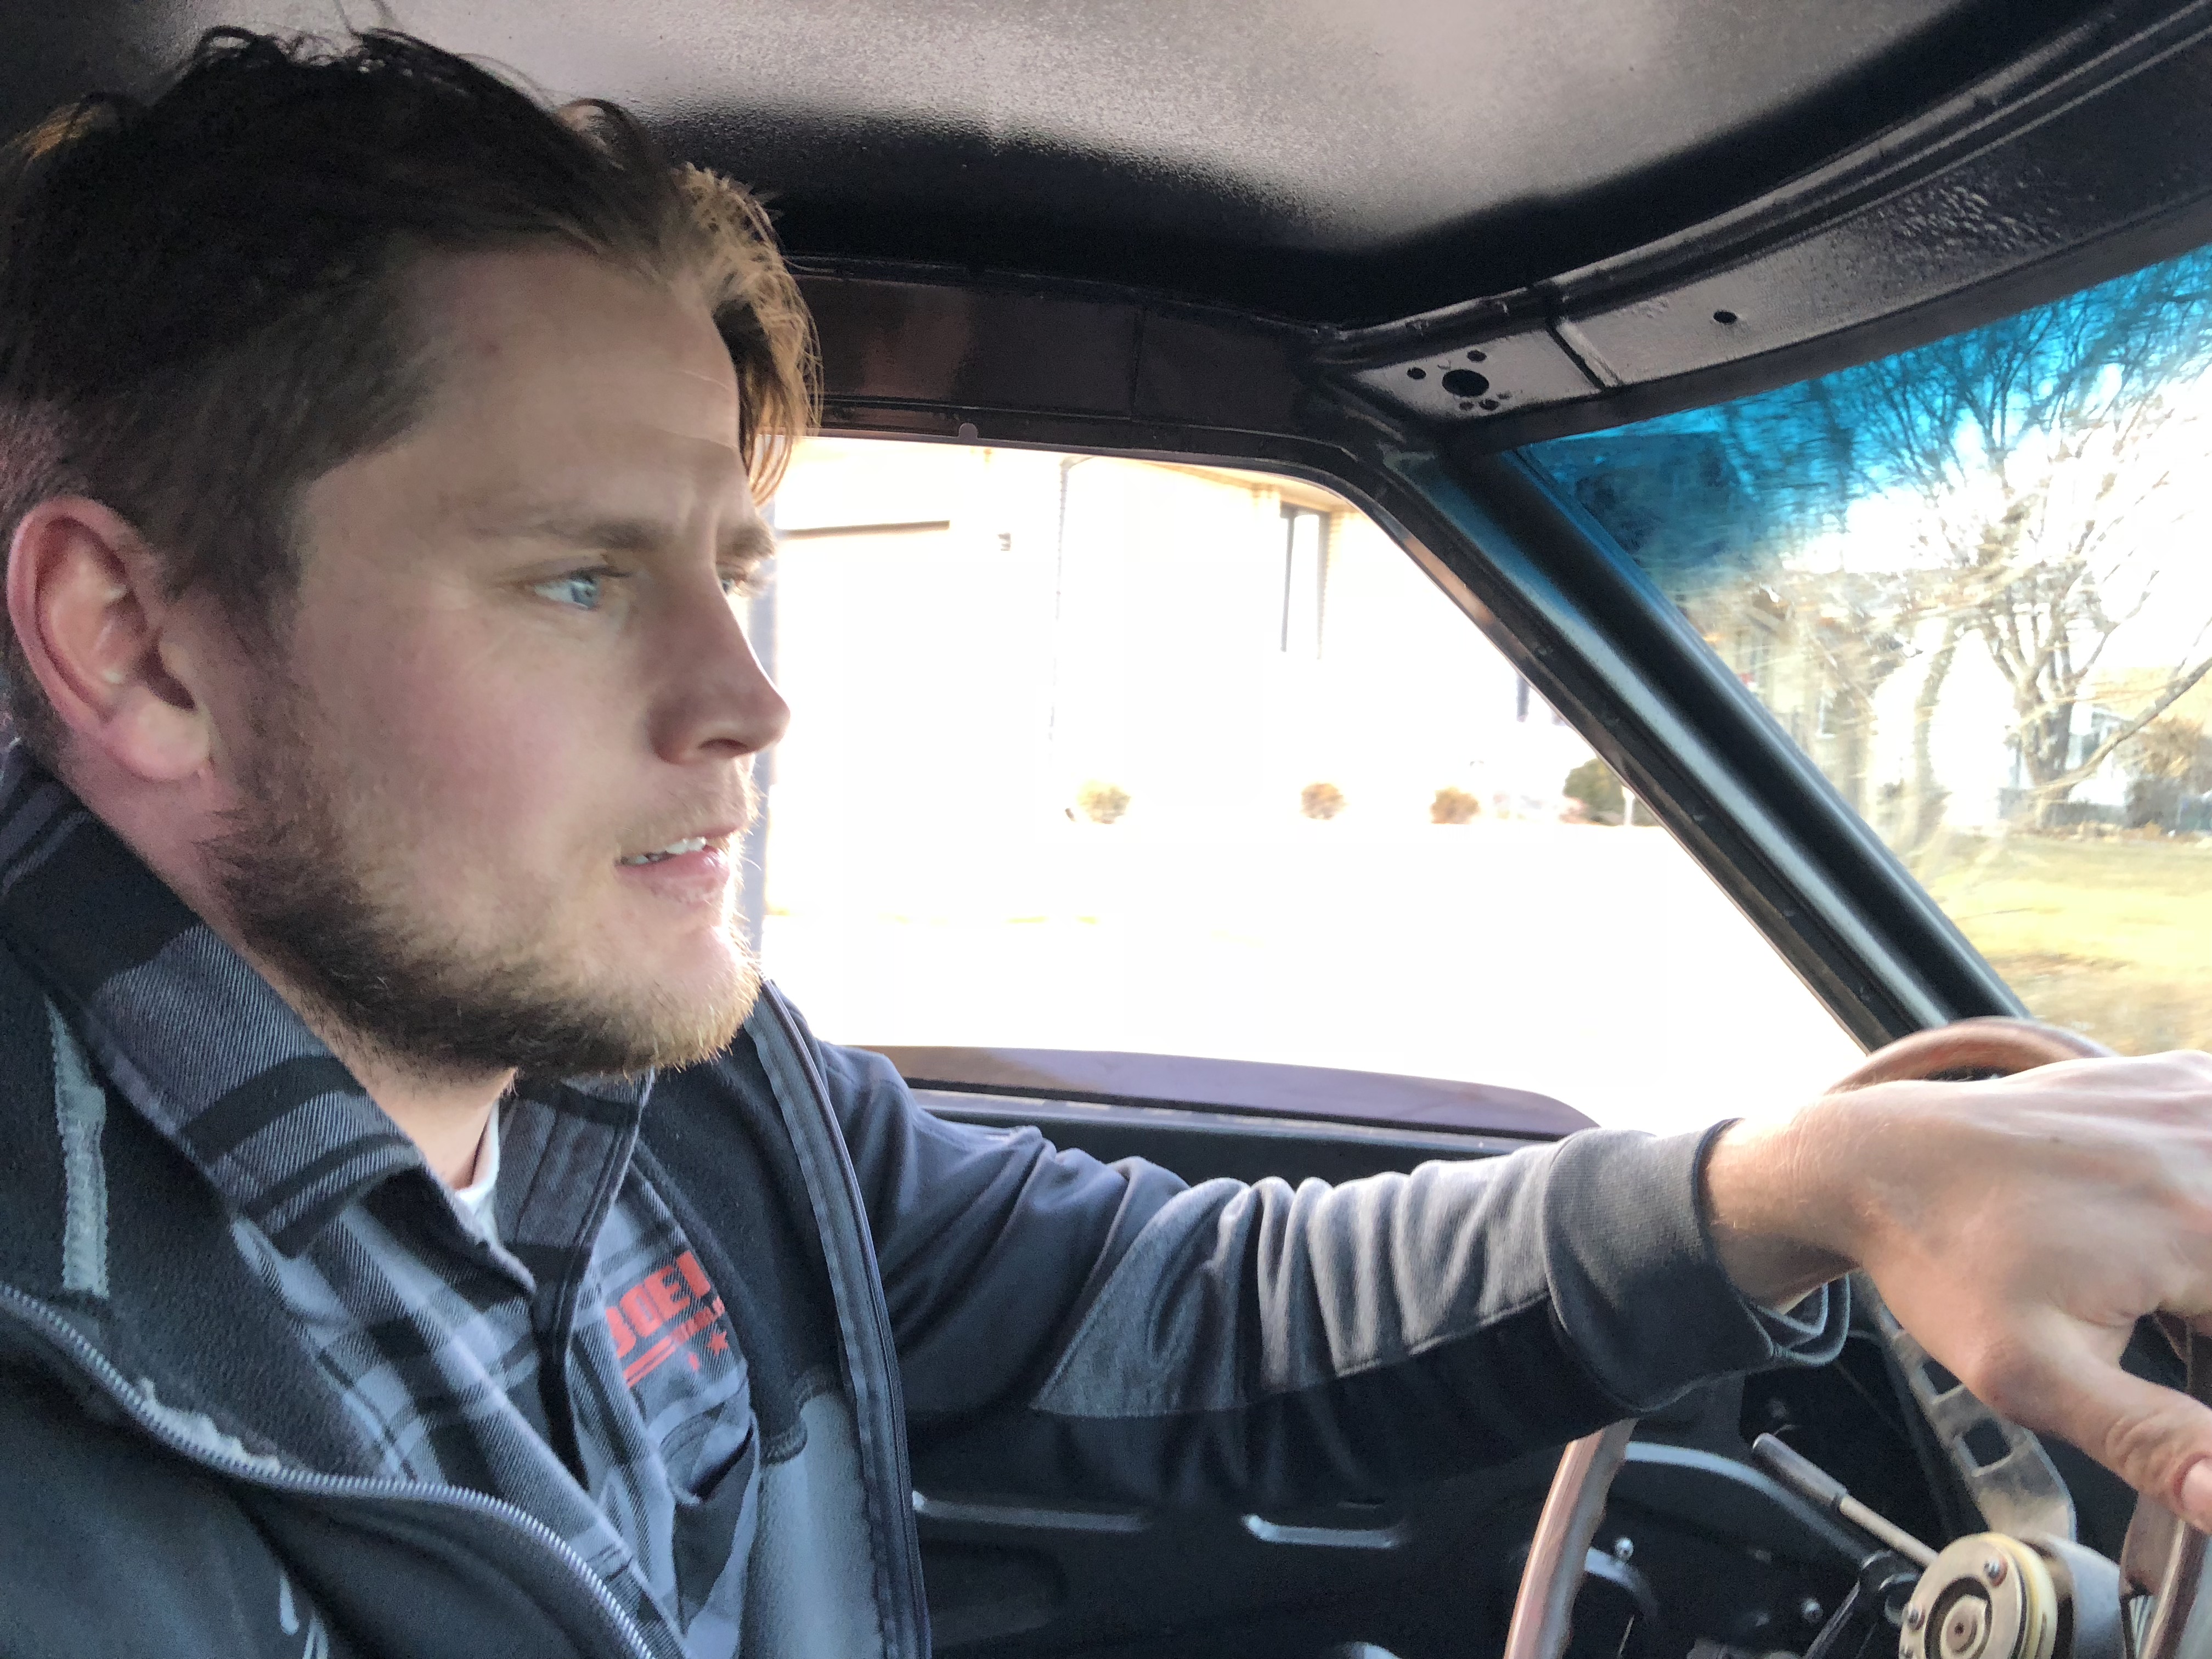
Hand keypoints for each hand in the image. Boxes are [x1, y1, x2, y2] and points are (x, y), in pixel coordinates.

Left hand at [1703, 1051, 2211, 1527]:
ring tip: (2144, 1278)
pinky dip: (2200, 1187)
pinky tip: (2155, 1219)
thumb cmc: (1943, 1262)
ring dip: (2199, 1262)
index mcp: (2202, 1226)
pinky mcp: (2177, 1079)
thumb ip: (2149, 1439)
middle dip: (2197, 1305)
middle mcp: (2208, 1146)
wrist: (1876, 1162)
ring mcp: (2196, 1099)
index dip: (2199, 1357)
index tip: (2166, 1347)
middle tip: (2152, 1314)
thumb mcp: (2032, 1376)